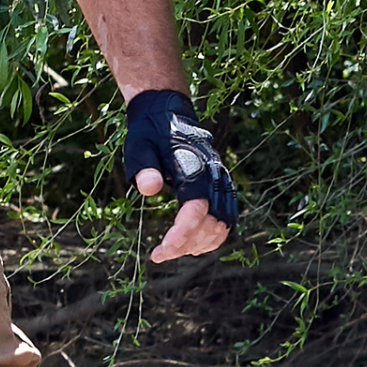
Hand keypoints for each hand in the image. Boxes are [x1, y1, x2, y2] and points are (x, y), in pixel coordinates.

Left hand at [123, 89, 237, 263]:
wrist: (167, 112)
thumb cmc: (149, 132)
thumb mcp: (138, 147)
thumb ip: (144, 168)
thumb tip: (149, 189)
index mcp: (194, 165)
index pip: (196, 207)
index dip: (182, 233)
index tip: (163, 250)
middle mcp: (214, 174)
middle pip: (212, 221)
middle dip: (187, 244)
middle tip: (160, 254)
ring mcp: (221, 179)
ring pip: (223, 223)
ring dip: (201, 243)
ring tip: (173, 251)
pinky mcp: (222, 185)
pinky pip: (227, 217)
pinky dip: (213, 235)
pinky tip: (193, 244)